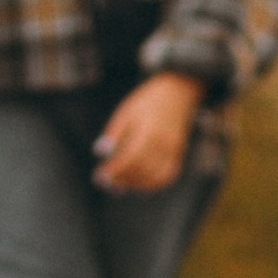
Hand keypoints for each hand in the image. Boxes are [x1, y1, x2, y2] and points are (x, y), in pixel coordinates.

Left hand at [93, 72, 201, 194]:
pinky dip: (151, 184)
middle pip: (141, 170)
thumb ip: (114, 133)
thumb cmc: (147, 102)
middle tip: (103, 181)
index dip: (115, 169)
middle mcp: (164, 143)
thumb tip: (99, 152)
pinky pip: (166, 177)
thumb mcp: (126, 111)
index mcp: (149, 129)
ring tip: (117, 183)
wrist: (177, 93)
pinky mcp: (178, 155)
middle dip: (120, 179)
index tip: (100, 176)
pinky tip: (136, 182)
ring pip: (153, 177)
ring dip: (134, 184)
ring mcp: (173, 150)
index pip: (131, 157)